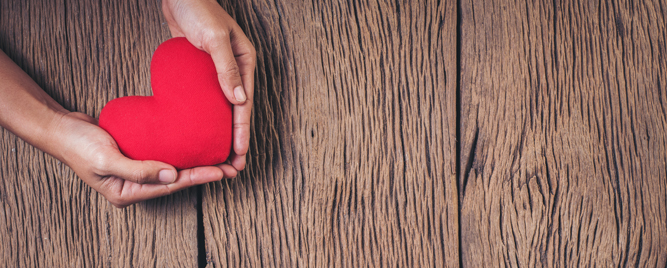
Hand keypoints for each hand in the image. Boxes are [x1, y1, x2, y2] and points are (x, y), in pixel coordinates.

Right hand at [52, 112, 233, 207]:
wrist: (61, 127)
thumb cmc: (79, 145)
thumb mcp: (107, 159)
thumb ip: (138, 170)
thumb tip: (172, 174)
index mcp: (128, 193)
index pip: (171, 185)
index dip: (198, 178)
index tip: (221, 171)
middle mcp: (136, 185)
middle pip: (177, 179)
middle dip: (205, 173)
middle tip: (232, 167)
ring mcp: (137, 171)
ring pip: (174, 168)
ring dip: (197, 162)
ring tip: (223, 158)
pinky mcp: (138, 154)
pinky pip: (165, 154)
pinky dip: (182, 150)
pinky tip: (198, 144)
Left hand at [162, 0, 255, 173]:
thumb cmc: (198, 9)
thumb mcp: (214, 37)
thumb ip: (226, 67)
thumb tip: (239, 101)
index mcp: (245, 62)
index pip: (245, 103)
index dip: (242, 131)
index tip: (240, 154)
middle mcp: (235, 69)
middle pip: (237, 111)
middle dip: (236, 139)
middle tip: (233, 167)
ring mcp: (218, 71)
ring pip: (222, 108)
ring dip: (222, 132)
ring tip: (219, 157)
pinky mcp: (200, 72)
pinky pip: (206, 99)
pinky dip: (206, 117)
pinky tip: (200, 131)